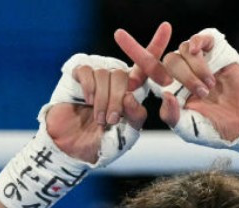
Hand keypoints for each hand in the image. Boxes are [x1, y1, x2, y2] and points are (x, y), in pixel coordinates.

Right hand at [45, 23, 171, 163]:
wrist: (72, 149)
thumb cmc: (102, 143)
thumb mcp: (127, 134)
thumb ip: (135, 116)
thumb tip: (130, 95)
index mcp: (132, 90)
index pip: (147, 67)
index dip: (156, 45)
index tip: (166, 27)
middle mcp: (116, 79)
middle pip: (125, 75)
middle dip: (118, 100)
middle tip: (111, 120)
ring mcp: (97, 74)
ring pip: (107, 75)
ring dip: (102, 100)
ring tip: (98, 118)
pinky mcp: (79, 74)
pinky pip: (88, 71)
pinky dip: (89, 88)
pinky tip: (87, 100)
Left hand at [115, 27, 238, 141]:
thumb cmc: (217, 130)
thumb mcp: (189, 129)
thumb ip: (173, 116)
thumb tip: (163, 94)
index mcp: (170, 90)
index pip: (147, 70)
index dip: (134, 51)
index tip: (118, 34)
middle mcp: (181, 74)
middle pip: (166, 62)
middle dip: (181, 76)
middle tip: (202, 92)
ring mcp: (198, 62)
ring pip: (182, 53)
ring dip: (194, 70)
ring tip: (210, 86)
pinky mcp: (216, 53)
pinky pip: (200, 39)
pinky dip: (198, 43)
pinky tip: (200, 52)